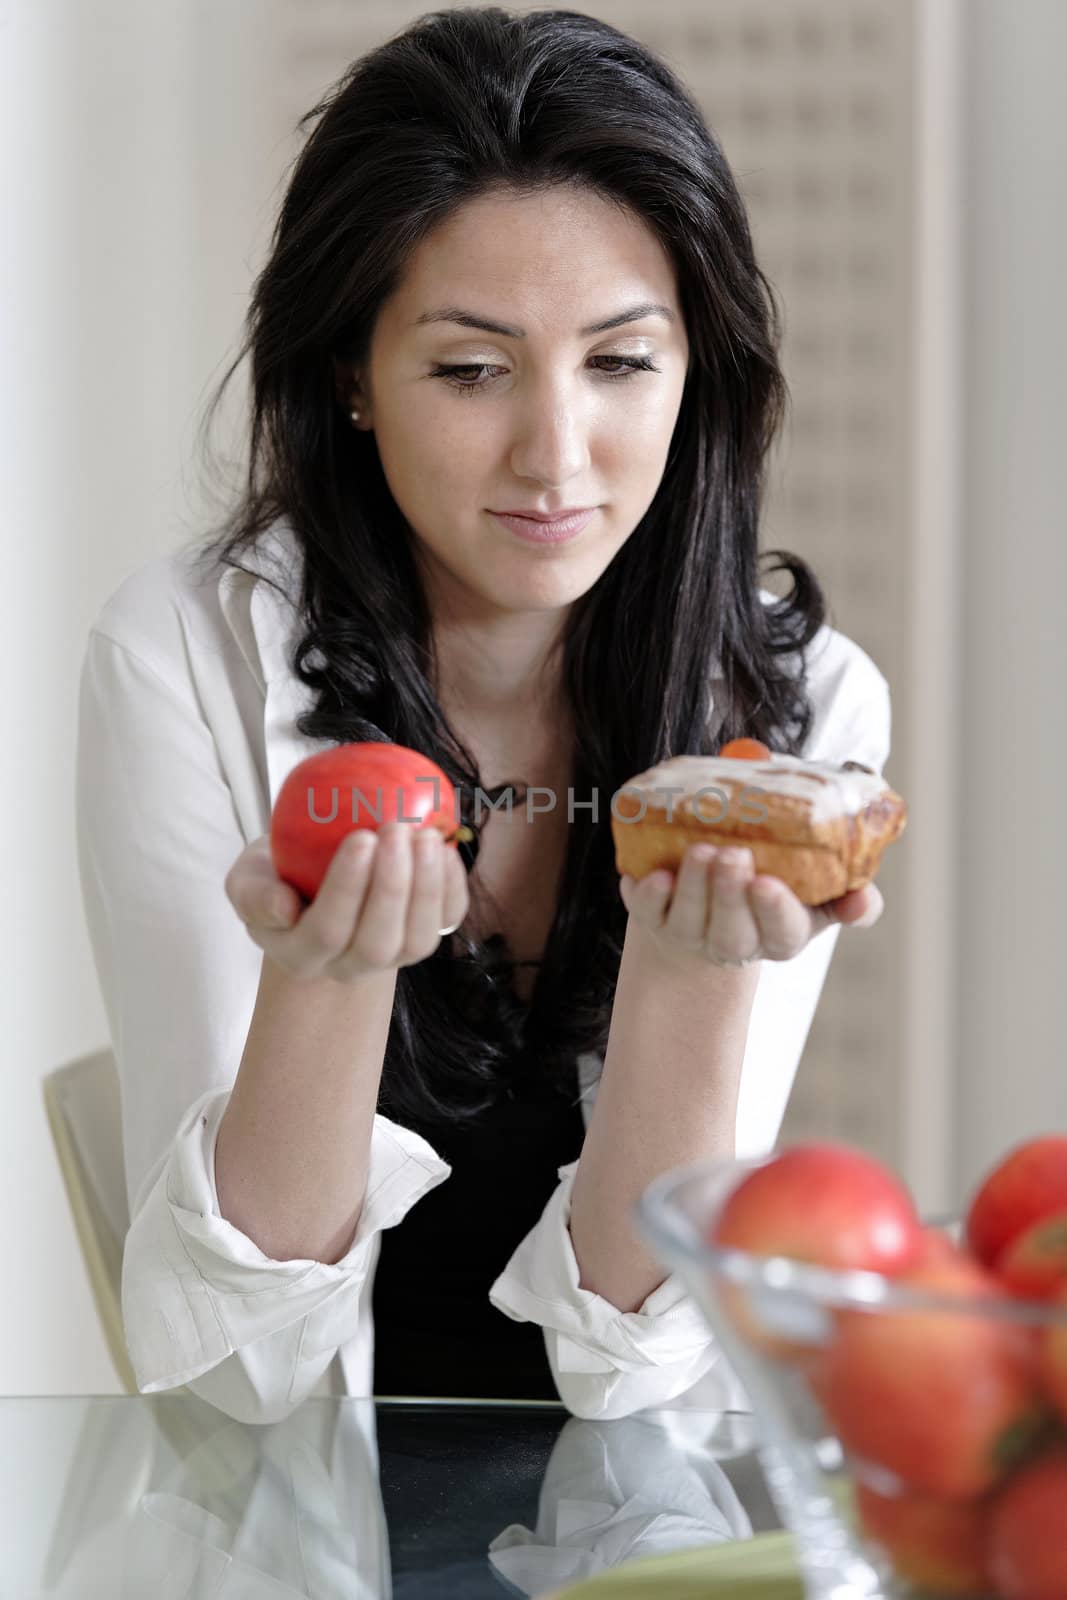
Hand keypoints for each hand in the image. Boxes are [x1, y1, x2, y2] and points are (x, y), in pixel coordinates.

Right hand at [225, 821, 469, 983]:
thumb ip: (253, 894)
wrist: (313, 882)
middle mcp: (347, 966)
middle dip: (392, 887)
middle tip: (396, 830)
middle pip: (376, 943)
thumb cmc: (278, 876)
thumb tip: (283, 907)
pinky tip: (447, 849)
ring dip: (428, 886)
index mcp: (300, 954)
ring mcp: (390, 957)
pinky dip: (451, 888)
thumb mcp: (247, 880)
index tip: (361, 837)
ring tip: (426, 835)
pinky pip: (445, 921)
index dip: (347, 889)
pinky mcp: (421, 936)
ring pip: (417, 941)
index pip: (326, 931)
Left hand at [618, 843, 883, 969]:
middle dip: (730, 895)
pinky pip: (646, 910)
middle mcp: (734, 942)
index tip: (767, 883)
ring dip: (693, 886)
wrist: (713, 900)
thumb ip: (847, 891)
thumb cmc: (772, 887)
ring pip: (689, 919)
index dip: (775, 910)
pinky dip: (647, 894)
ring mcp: (690, 933)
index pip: (782, 932)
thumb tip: (863, 899)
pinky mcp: (653, 917)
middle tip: (733, 854)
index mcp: (781, 934)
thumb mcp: (818, 891)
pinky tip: (651, 874)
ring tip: (700, 849)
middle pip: (731, 932)